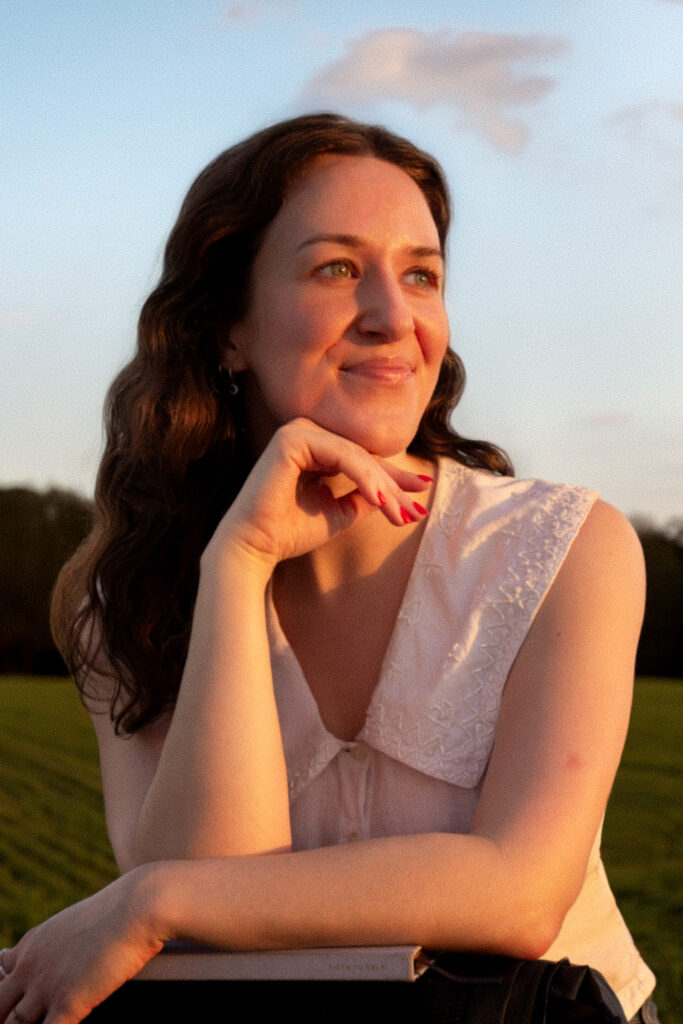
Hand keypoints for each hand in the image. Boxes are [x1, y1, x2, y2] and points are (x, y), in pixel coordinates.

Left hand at [0, 868, 164, 1023]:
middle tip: (24, 1021)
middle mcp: (29, 967)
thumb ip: (58, 942)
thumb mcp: (74, 921)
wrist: (138, 907)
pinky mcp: (68, 1004)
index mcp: (30, 945)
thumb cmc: (117, 911)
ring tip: (53, 1021)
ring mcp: (45, 987)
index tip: (22, 1002)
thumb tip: (65, 953)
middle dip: (6, 1018)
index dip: (9, 996)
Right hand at [205, 417, 432, 569]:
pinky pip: (341, 455)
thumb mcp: (340, 512)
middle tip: (417, 511)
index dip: (394, 481)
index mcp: (314, 448)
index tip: (420, 502)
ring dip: (382, 486)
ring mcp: (297, 431)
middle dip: (394, 486)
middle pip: (363, 457)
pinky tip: (379, 500)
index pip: (362, 461)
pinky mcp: (292, 438)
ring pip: (356, 456)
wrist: (256, 547)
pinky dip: (364, 477)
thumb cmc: (291, 532)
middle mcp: (305, 433)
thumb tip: (399, 493)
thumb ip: (366, 498)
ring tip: (399, 513)